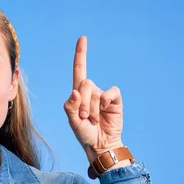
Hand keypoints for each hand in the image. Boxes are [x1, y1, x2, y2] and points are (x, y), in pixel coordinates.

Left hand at [63, 36, 123, 162]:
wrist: (100, 145)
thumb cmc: (85, 134)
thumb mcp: (72, 122)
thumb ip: (69, 107)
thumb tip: (75, 92)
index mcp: (78, 94)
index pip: (79, 70)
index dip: (81, 54)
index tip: (83, 38)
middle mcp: (90, 91)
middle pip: (84, 83)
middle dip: (82, 102)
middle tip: (84, 117)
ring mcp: (103, 95)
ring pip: (94, 90)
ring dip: (91, 108)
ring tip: (93, 119)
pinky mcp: (114, 100)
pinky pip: (110, 92)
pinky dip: (106, 101)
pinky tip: (105, 111)